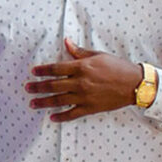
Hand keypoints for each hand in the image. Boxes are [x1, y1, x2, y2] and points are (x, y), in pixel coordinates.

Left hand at [27, 39, 142, 121]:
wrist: (134, 84)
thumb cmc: (117, 67)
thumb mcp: (98, 55)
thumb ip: (79, 52)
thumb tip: (66, 43)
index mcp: (82, 67)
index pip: (56, 68)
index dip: (43, 70)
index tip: (33, 72)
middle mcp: (80, 82)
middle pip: (53, 85)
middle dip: (38, 87)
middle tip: (27, 88)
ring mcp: (84, 97)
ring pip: (59, 101)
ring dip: (44, 102)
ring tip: (32, 103)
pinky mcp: (90, 108)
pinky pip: (72, 114)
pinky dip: (61, 117)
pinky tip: (51, 118)